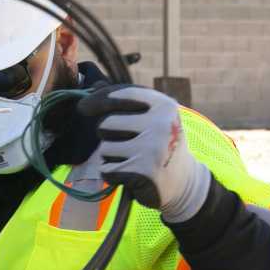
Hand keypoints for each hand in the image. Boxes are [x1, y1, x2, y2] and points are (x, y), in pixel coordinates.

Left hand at [77, 85, 210, 223]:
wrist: (185, 184)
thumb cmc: (161, 146)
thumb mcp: (152, 119)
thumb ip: (126, 103)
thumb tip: (95, 86)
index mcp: (164, 106)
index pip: (123, 94)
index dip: (99, 98)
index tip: (83, 107)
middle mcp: (161, 124)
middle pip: (106, 123)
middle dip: (107, 135)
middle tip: (126, 145)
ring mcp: (153, 148)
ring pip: (105, 148)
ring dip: (111, 158)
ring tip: (131, 161)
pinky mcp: (143, 172)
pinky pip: (107, 169)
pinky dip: (112, 175)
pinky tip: (129, 177)